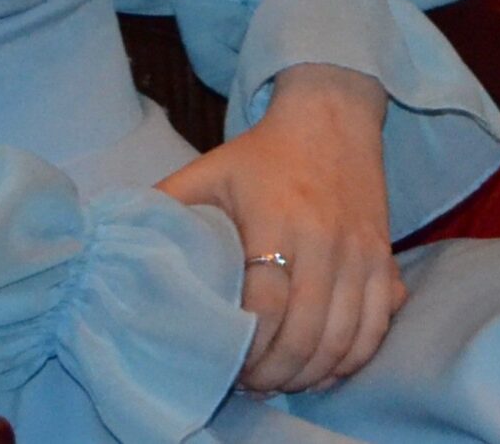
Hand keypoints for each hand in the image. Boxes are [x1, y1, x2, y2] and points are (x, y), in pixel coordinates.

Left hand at [157, 64, 403, 394]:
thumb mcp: (209, 171)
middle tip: (249, 383)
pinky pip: (376, 327)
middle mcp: (324, 240)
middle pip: (304, 334)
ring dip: (310, 373)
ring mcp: (360, 251)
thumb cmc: (263, 152)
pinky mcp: (383, 257)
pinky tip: (323, 367)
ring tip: (281, 378)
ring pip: (343, 339)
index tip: (226, 365)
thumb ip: (166, 207)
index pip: (265, 309)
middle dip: (274, 373)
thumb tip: (116, 247)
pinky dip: (352, 360)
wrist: (332, 116)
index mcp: (276, 221)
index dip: (245, 350)